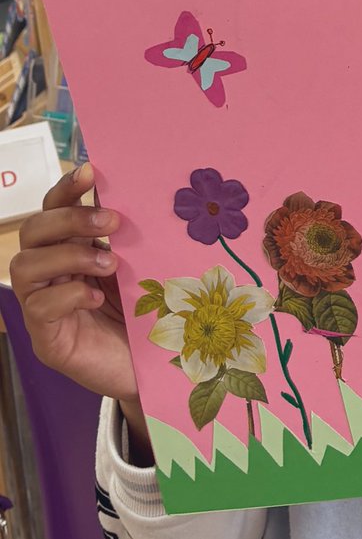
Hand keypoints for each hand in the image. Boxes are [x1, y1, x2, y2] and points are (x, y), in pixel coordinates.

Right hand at [11, 164, 136, 401]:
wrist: (160, 366)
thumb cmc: (149, 311)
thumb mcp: (141, 264)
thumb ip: (127, 234)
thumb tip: (135, 187)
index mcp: (71, 249)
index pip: (53, 209)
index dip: (66, 189)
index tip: (91, 171)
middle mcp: (51, 275)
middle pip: (32, 232)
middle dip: (69, 220)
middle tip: (112, 221)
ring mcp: (43, 308)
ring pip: (24, 266)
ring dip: (69, 255)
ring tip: (109, 262)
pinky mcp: (48, 341)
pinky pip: (38, 308)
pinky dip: (68, 295)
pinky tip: (97, 296)